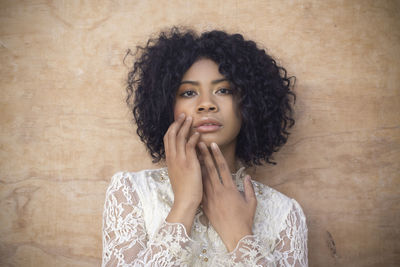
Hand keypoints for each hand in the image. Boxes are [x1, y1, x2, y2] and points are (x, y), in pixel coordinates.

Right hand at [164, 113, 201, 231]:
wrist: (185, 201)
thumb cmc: (184, 190)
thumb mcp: (178, 174)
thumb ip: (180, 163)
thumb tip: (187, 154)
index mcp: (169, 160)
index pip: (167, 139)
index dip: (172, 128)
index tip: (177, 121)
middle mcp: (172, 158)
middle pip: (171, 135)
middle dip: (177, 123)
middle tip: (183, 115)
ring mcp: (180, 160)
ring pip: (180, 138)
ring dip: (185, 127)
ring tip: (190, 119)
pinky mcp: (189, 163)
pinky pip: (190, 146)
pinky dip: (193, 138)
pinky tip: (198, 133)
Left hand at [198, 142, 256, 251]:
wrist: (234, 235)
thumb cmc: (245, 219)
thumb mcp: (252, 202)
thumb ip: (249, 187)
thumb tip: (247, 176)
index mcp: (230, 188)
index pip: (222, 167)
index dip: (217, 155)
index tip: (213, 145)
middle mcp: (219, 190)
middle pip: (210, 169)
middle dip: (204, 155)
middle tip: (198, 143)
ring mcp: (210, 198)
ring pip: (202, 178)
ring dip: (197, 165)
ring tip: (192, 155)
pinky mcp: (205, 205)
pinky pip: (199, 190)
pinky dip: (195, 180)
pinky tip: (192, 173)